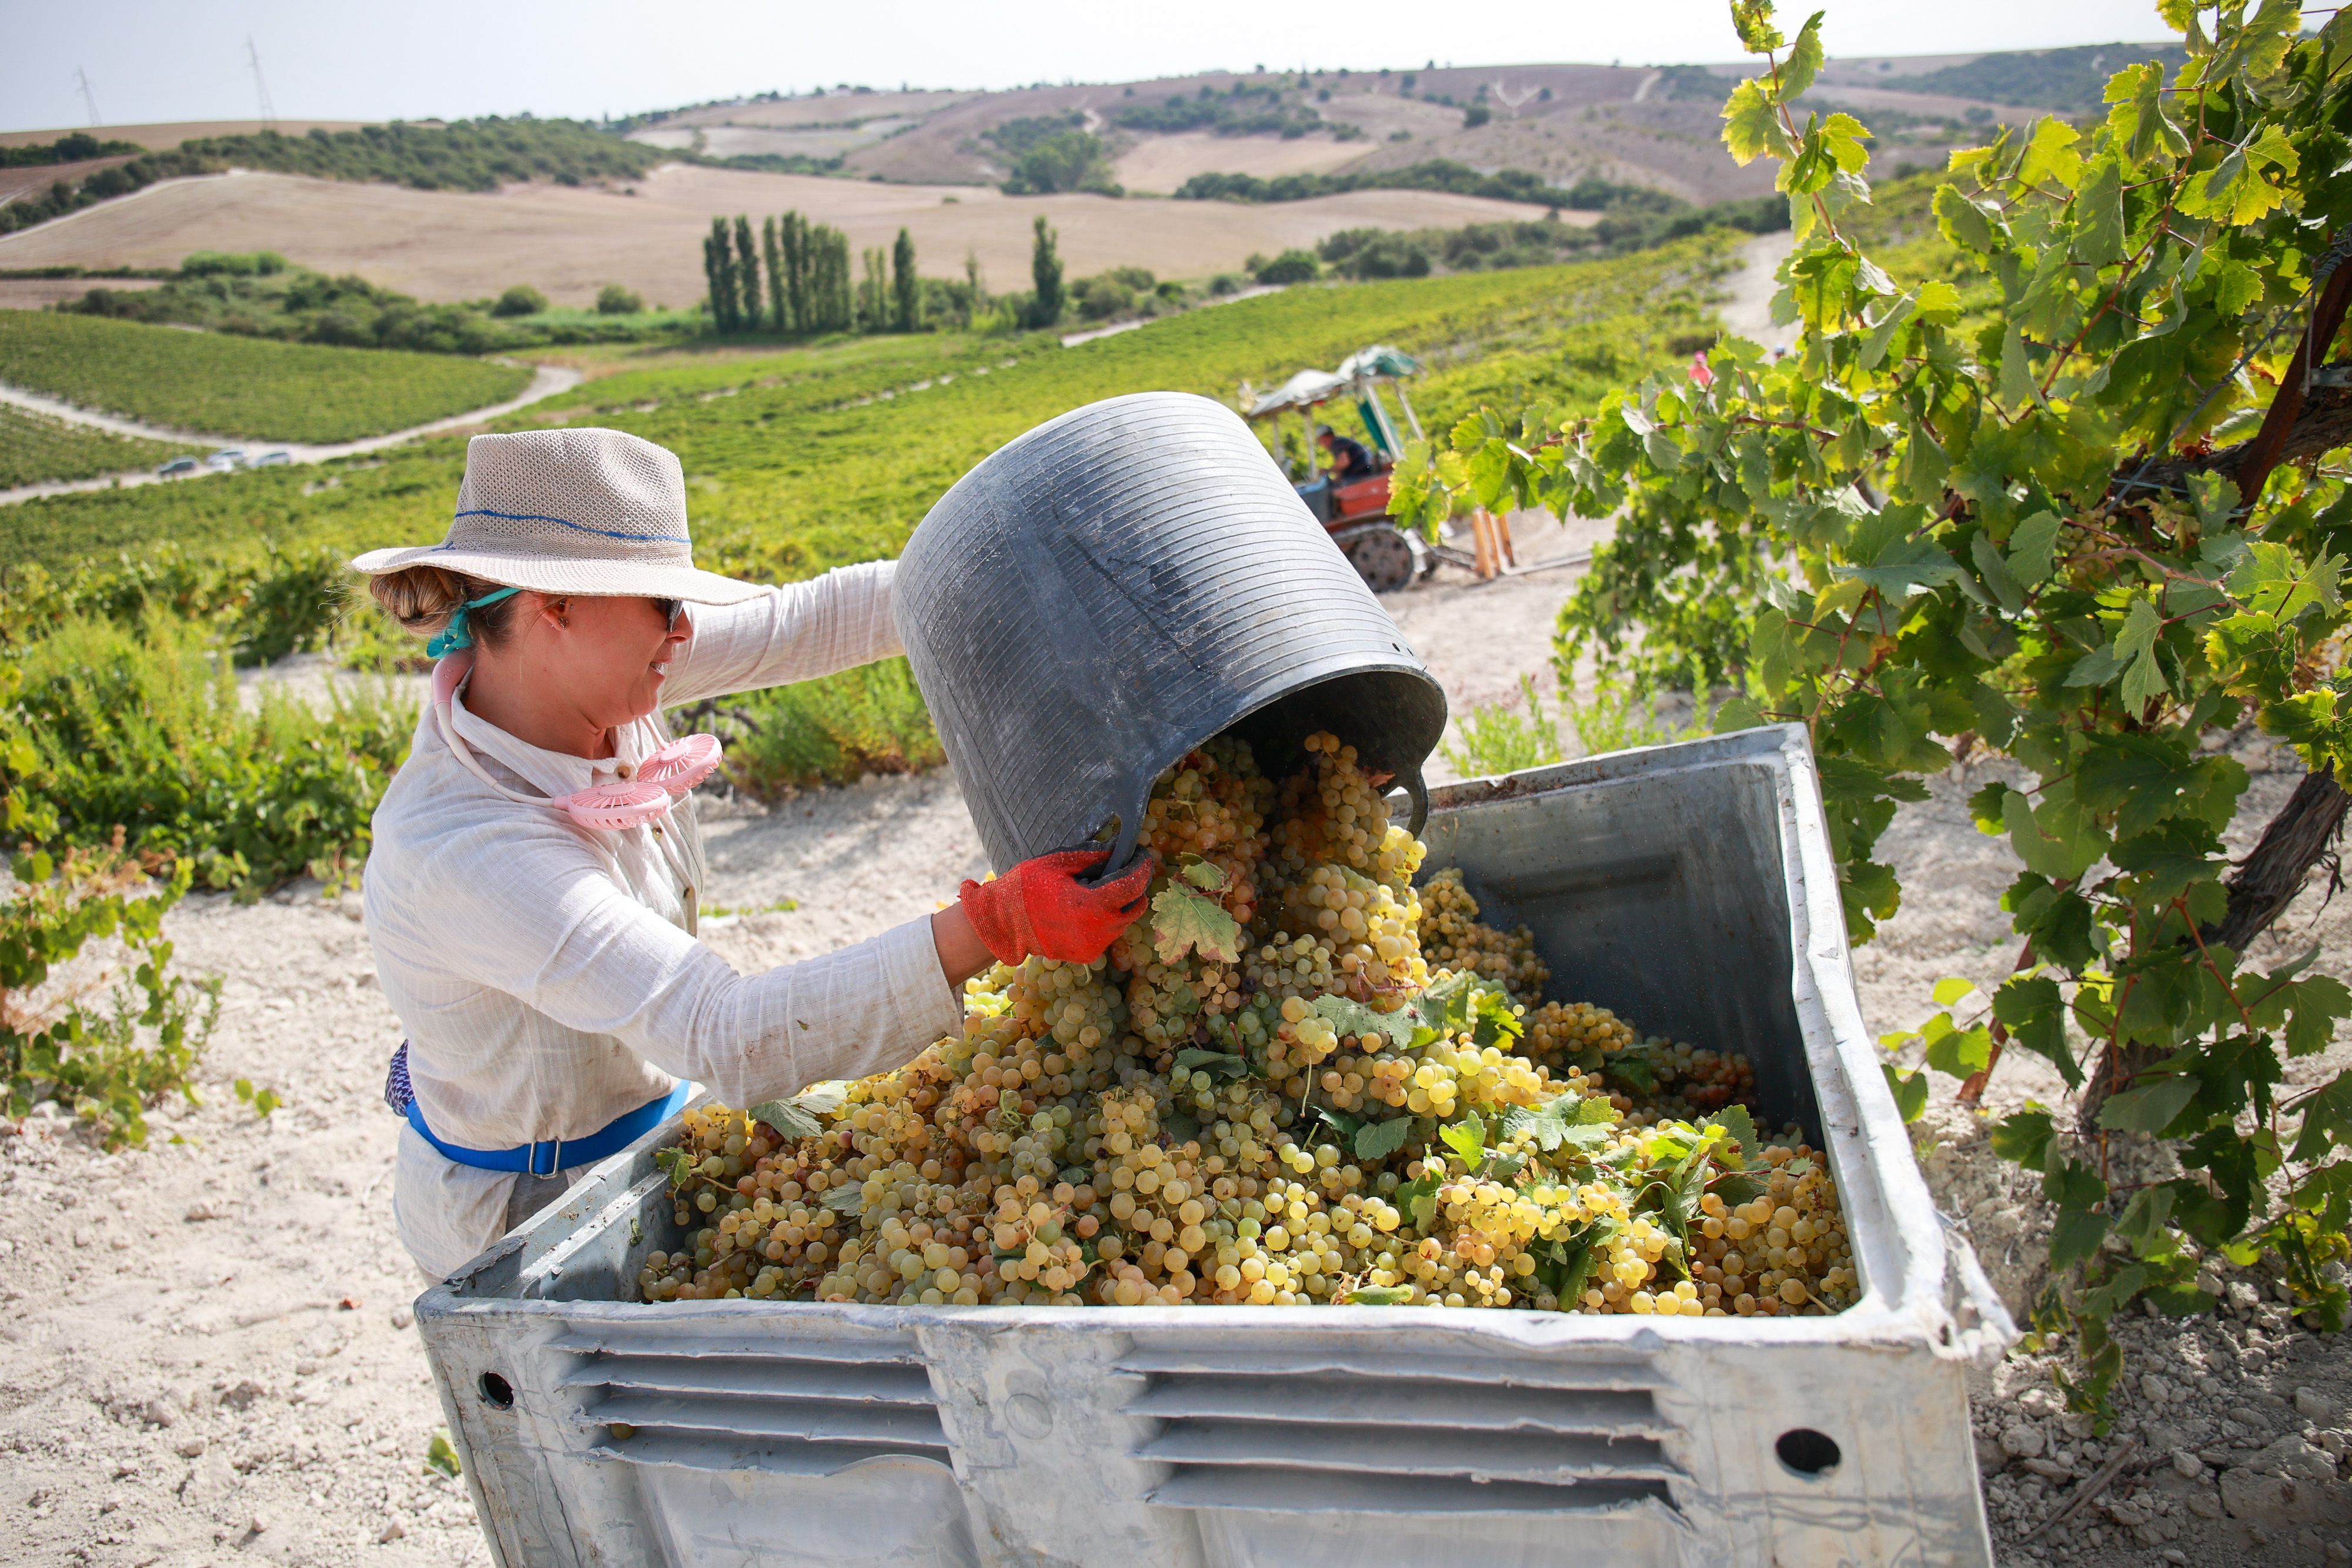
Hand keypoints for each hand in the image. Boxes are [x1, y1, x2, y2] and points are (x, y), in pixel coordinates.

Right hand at [958, 849, 1153, 965]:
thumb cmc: (1027, 888)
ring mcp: (1094, 946)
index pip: (1133, 885)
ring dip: (1121, 906)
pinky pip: (1107, 935)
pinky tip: (1092, 908)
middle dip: (1136, 888)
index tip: (1145, 856)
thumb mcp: (1058, 863)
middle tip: (1130, 870)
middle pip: (1135, 907)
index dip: (1142, 868)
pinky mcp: (1087, 956)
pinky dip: (1106, 921)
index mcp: (1093, 906)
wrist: (1003, 924)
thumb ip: (1092, 857)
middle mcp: (1099, 931)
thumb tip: (1115, 850)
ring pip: (1122, 923)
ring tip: (1107, 888)